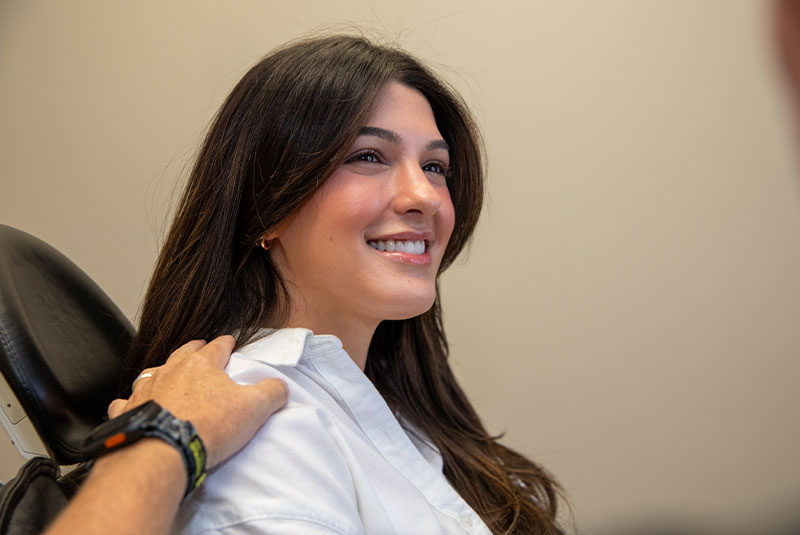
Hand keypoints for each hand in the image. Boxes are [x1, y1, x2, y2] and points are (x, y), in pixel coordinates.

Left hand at [107, 335, 287, 468]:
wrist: (163, 452)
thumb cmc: (208, 427)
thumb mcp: (254, 409)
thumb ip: (271, 393)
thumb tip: (280, 386)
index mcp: (201, 365)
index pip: (217, 347)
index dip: (226, 343)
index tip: (230, 340)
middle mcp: (171, 370)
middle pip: (184, 352)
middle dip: (194, 348)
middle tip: (200, 346)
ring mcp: (146, 389)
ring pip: (153, 372)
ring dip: (162, 372)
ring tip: (167, 373)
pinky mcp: (128, 412)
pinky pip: (127, 402)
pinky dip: (132, 402)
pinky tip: (133, 405)